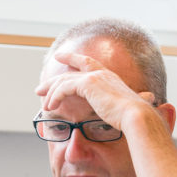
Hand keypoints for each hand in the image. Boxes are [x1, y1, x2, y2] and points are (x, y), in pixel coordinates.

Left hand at [35, 52, 156, 130]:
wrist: (137, 116)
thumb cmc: (134, 119)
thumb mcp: (123, 111)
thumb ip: (117, 110)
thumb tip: (120, 117)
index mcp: (110, 77)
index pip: (88, 62)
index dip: (72, 58)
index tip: (59, 57)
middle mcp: (102, 73)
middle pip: (71, 71)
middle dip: (53, 81)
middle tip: (40, 89)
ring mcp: (95, 76)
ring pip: (64, 80)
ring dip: (51, 93)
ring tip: (44, 105)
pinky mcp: (88, 83)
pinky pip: (64, 87)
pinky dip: (55, 97)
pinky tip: (50, 106)